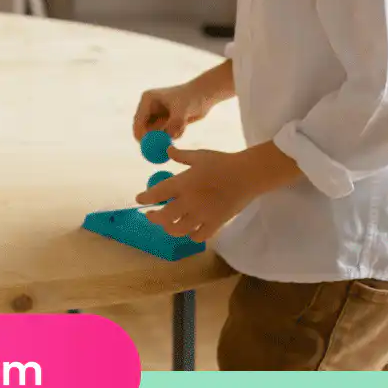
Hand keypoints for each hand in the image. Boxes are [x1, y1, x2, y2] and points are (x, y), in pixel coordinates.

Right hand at [133, 82, 214, 140]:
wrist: (205, 95)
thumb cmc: (193, 97)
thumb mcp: (183, 109)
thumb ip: (175, 123)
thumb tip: (169, 136)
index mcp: (147, 100)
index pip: (138, 120)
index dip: (140, 134)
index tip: (148, 146)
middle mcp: (149, 108)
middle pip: (143, 129)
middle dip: (152, 139)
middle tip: (161, 148)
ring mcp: (156, 115)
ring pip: (155, 134)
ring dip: (166, 136)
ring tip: (181, 126)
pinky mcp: (165, 122)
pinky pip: (164, 135)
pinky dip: (173, 135)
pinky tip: (184, 126)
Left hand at [134, 142, 302, 242]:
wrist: (248, 175)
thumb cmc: (223, 162)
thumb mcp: (200, 155)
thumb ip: (181, 156)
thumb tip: (168, 151)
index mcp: (183, 183)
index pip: (156, 193)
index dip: (145, 198)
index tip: (139, 199)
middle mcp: (189, 201)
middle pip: (163, 217)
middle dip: (153, 217)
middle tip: (150, 215)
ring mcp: (202, 215)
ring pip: (178, 230)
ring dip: (169, 228)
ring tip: (168, 224)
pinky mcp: (215, 223)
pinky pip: (198, 236)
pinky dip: (191, 235)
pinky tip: (189, 230)